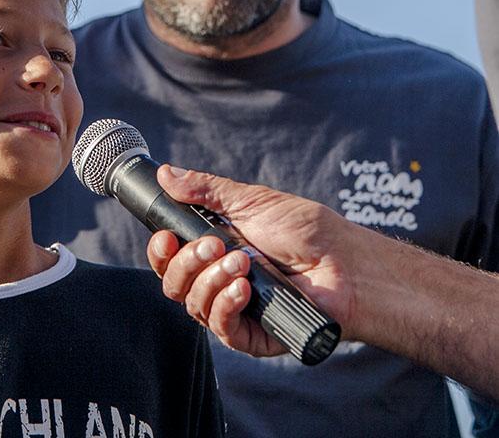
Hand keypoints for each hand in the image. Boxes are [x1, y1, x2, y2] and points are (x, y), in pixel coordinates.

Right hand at [147, 165, 361, 355]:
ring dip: (211, 281)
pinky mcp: (255, 335)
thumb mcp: (251, 201)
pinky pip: (222, 330)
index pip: (171, 258)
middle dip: (186, 263)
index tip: (166, 236)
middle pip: (174, 284)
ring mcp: (236, 309)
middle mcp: (220, 280)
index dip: (161, 251)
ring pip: (194, 306)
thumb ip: (206, 190)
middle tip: (214, 244)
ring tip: (242, 262)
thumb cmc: (306, 230)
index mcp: (215, 249)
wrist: (346, 262)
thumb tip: (166, 173)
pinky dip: (226, 307)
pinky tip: (243, 289)